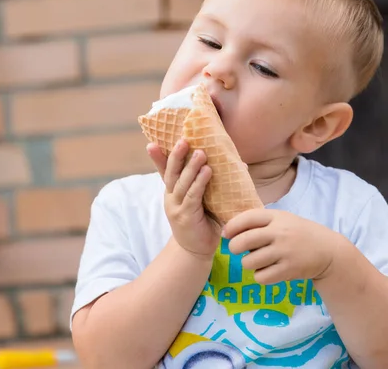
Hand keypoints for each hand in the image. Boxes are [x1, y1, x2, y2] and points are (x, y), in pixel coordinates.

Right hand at [147, 139, 220, 260]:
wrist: (196, 252)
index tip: (151, 143)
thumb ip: (214, 184)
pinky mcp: (185, 216)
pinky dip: (199, 183)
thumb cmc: (203, 223)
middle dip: (177, 155)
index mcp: (173, 191)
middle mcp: (171, 197)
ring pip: (182, 182)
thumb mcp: (204, 201)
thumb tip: (241, 165)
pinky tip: (207, 171)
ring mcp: (176, 207)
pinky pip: (193, 196)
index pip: (164, 171)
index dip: (158, 157)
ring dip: (191, 166)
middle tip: (184, 140)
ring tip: (201, 153)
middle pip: (171, 172)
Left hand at [223, 209, 342, 284]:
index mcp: (276, 217)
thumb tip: (229, 228)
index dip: (232, 226)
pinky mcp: (289, 270)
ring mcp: (284, 252)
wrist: (328, 251)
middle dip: (234, 247)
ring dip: (248, 263)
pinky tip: (267, 271)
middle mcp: (279, 233)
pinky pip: (261, 277)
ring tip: (257, 261)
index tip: (226, 233)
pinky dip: (260, 276)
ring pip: (249, 262)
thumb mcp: (282, 219)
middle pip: (243, 241)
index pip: (247, 218)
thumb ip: (261, 222)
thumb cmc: (299, 233)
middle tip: (236, 249)